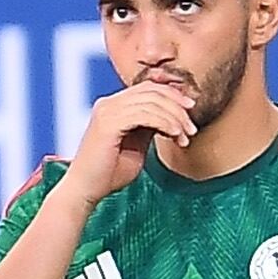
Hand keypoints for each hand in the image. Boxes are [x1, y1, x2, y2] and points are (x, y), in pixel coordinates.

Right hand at [58, 81, 198, 209]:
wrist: (85, 190)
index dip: (172, 95)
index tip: (190, 109)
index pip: (148, 88)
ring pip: (152, 101)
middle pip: (152, 91)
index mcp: (113, 106)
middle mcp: (108, 103)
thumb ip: (149, 127)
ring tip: (185, 136)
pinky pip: (145, 114)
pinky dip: (164, 123)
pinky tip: (174, 135)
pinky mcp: (108, 123)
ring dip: (174, 118)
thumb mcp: (137, 145)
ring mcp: (106, 111)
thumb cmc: (109, 173)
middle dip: (177, 106)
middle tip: (191, 127)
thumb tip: (171, 116)